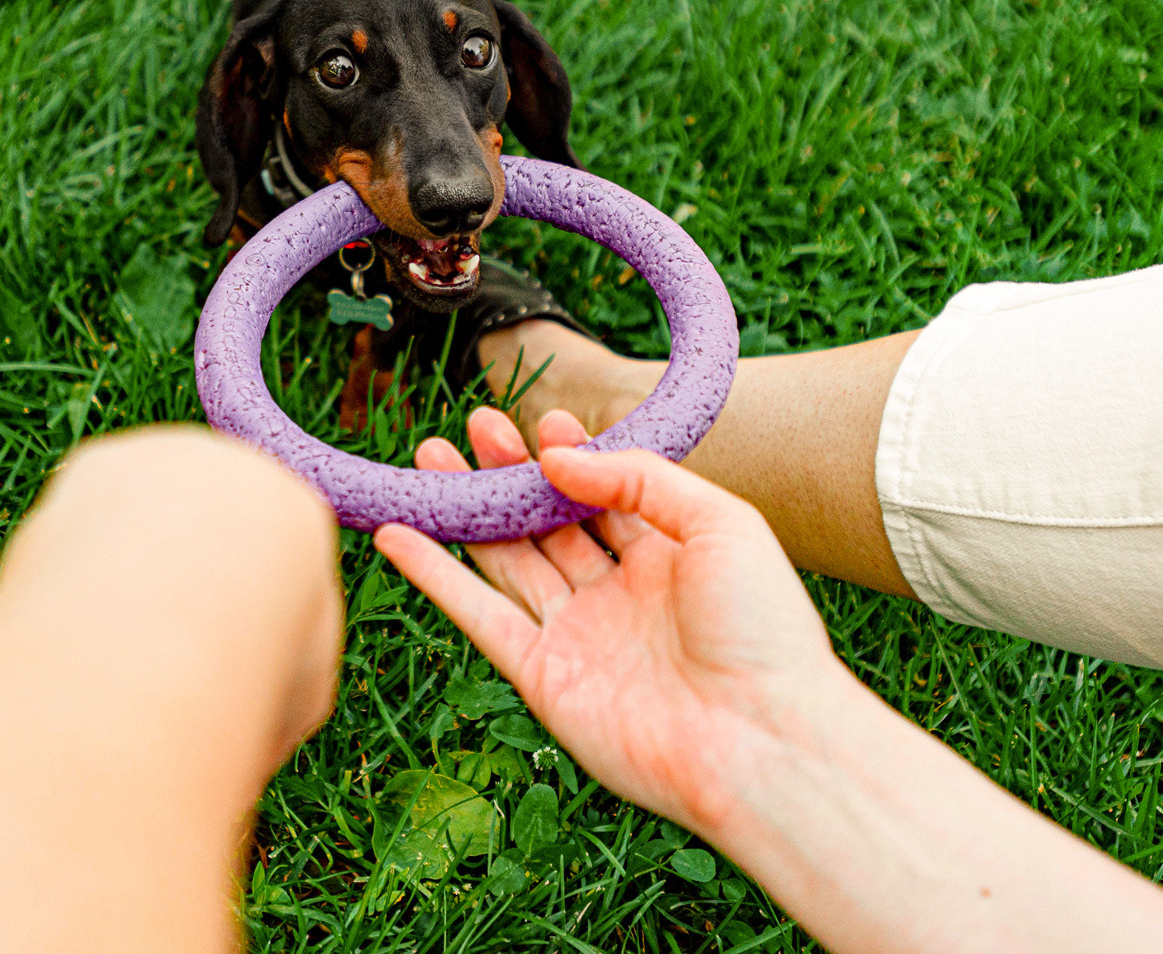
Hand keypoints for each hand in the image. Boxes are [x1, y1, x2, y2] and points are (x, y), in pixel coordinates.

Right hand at [377, 407, 857, 841]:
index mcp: (668, 557)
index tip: (543, 421)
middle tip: (473, 424)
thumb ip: (639, 478)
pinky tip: (399, 534)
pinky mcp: (542, 678)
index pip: (604, 495)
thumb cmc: (763, 630)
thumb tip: (555, 456)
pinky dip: (435, 577)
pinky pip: (478, 616)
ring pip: (507, 560)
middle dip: (509, 473)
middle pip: (547, 522)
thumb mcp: (720, 522)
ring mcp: (578, 637)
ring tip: (430, 455)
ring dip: (466, 510)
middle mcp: (618, 595)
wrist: (763, 741)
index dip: (572, 457)